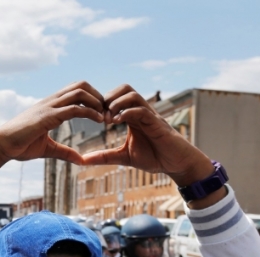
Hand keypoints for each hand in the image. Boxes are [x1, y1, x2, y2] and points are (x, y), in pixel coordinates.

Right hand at [0, 81, 104, 178]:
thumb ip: (65, 153)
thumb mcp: (47, 149)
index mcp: (50, 106)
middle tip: (107, 111)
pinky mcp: (47, 117)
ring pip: (80, 92)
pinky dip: (90, 112)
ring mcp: (49, 107)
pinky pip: (74, 109)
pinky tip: (99, 120)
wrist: (1, 145)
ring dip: (96, 101)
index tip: (102, 112)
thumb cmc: (19, 146)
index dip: (91, 98)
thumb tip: (81, 161)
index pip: (76, 91)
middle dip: (98, 95)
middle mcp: (51, 102)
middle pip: (81, 85)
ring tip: (106, 115)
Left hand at [80, 84, 213, 186]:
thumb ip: (104, 156)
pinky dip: (128, 112)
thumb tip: (82, 160)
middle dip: (108, 98)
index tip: (91, 117)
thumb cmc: (154, 158)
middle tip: (100, 116)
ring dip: (117, 103)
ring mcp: (150, 115)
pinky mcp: (157, 124)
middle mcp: (141, 111)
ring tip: (108, 119)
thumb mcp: (123, 157)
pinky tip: (117, 122)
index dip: (101, 104)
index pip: (115, 98)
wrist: (176, 164)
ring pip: (132, 94)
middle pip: (124, 88)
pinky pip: (142, 110)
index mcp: (132, 116)